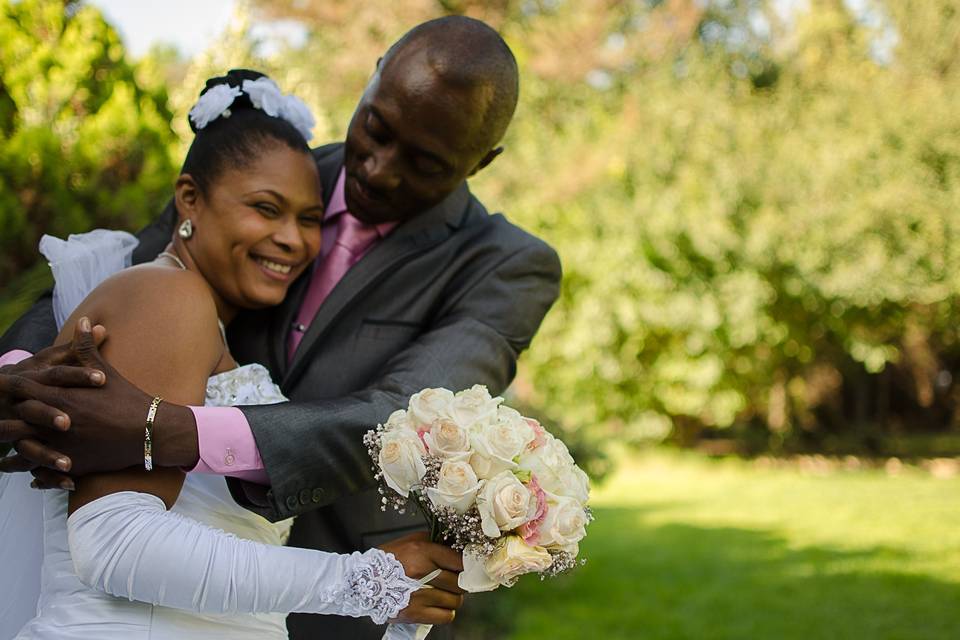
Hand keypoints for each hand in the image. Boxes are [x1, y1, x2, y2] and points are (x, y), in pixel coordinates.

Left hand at [0, 317, 198, 483]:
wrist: (150, 430)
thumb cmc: (128, 398)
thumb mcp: (105, 370)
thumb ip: (87, 347)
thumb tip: (85, 320)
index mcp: (61, 397)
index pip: (21, 390)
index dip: (6, 386)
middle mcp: (55, 424)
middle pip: (13, 422)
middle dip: (0, 420)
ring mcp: (62, 447)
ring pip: (23, 453)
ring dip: (11, 456)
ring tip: (3, 457)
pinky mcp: (72, 466)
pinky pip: (42, 474)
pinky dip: (34, 475)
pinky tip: (30, 477)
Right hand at [379, 531, 465, 624]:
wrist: (362, 581)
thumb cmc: (388, 559)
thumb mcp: (411, 540)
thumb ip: (435, 542)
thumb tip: (459, 545)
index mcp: (422, 551)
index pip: (459, 560)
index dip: (467, 565)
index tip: (468, 567)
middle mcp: (422, 572)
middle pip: (460, 582)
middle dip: (459, 582)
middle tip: (452, 581)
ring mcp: (419, 594)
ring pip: (455, 600)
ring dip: (452, 598)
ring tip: (441, 592)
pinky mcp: (414, 613)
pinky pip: (446, 616)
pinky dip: (445, 612)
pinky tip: (436, 605)